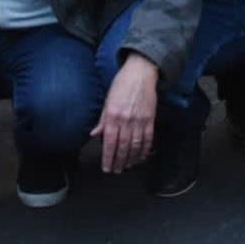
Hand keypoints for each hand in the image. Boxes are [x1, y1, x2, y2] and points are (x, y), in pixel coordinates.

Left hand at [92, 53, 158, 172]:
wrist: (141, 72)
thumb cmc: (122, 84)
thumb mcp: (107, 100)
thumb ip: (102, 120)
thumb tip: (94, 134)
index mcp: (112, 115)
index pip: (109, 142)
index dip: (107, 157)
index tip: (106, 167)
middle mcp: (125, 119)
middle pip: (122, 146)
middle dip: (118, 161)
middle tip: (116, 171)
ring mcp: (139, 120)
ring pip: (135, 145)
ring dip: (131, 159)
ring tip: (127, 166)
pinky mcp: (150, 118)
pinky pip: (148, 138)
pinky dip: (145, 149)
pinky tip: (142, 157)